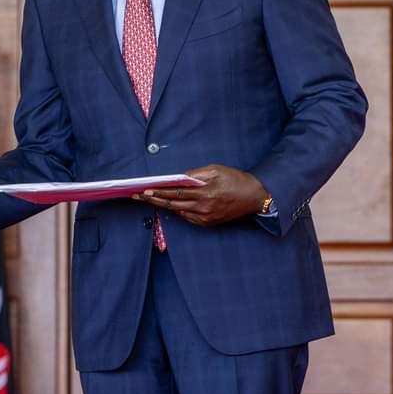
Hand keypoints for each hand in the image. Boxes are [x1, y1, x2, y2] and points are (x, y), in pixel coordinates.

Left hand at [132, 164, 266, 226]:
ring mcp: (206, 218)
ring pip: (178, 212)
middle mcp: (204, 209)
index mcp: (205, 194)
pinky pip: (187, 217)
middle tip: (137, 196)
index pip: (176, 193)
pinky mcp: (208, 223)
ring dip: (163, 205)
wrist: (254, 197)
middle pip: (172, 204)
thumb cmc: (235, 179)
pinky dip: (177, 210)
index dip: (158, 192)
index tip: (143, 190)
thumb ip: (195, 174)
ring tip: (148, 198)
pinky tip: (168, 203)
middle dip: (153, 200)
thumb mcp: (215, 170)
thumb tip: (177, 177)